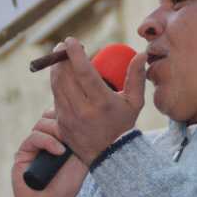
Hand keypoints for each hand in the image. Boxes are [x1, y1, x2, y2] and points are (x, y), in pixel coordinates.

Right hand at [11, 108, 88, 196]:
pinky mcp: (24, 151)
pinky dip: (48, 141)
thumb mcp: (81, 163)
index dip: (70, 114)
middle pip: (52, 114)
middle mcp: (47, 139)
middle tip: (75, 130)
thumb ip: (81, 143)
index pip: (63, 115)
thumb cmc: (65, 187)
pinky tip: (59, 151)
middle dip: (64, 119)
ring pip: (43, 123)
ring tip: (66, 144)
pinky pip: (34, 137)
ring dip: (56, 130)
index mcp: (60, 138)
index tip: (83, 120)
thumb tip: (85, 124)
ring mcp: (34, 144)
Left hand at [51, 37, 147, 165]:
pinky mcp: (61, 122)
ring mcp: (69, 117)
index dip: (75, 54)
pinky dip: (56, 82)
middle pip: (65, 76)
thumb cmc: (123, 125)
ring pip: (56, 85)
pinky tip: (61, 74)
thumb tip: (141, 54)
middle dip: (61, 57)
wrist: (109, 156)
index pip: (84, 73)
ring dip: (56, 68)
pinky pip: (55, 96)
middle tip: (64, 45)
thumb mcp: (135, 103)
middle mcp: (83, 110)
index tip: (71, 40)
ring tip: (60, 56)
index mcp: (102, 103)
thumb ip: (136, 77)